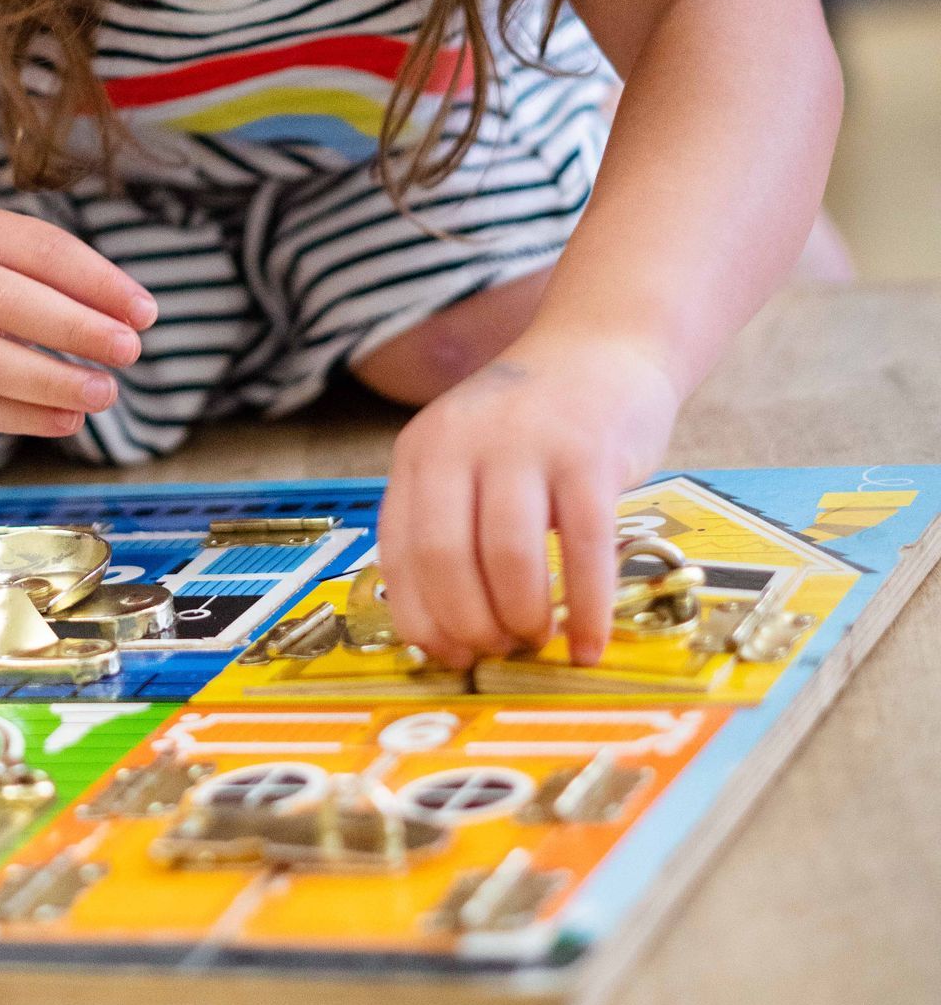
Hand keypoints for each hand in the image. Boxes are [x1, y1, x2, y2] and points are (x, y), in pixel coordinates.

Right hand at [0, 211, 155, 437]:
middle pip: (9, 304)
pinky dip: (26, 418)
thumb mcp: (23, 259)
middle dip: (76, 329)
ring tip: (105, 392)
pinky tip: (69, 419)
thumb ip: (76, 282)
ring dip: (52, 382)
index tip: (146, 313)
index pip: (43, 253)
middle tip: (130, 350)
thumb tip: (134, 317)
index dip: (98, 282)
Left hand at [376, 333, 679, 667]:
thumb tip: (448, 632)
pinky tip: (588, 643)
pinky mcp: (589, 455)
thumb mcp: (466, 455)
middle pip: (446, 559)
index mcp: (420, 452)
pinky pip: (584, 549)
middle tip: (500, 650)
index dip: (422, 620)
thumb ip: (448, 521)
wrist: (605, 347)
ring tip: (538, 640)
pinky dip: (586, 609)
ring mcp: (525, 445)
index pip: (400, 553)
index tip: (450, 657)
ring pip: (509, 557)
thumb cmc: (533, 423)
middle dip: (472, 625)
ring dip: (522, 618)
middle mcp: (462, 443)